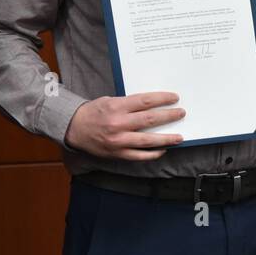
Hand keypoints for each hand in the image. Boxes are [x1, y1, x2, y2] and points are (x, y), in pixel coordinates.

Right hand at [64, 91, 185, 160]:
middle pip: (150, 120)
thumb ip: (129, 104)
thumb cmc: (93, 112)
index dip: (162, 99)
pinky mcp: (118, 154)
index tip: (174, 98)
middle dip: (169, 116)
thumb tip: (152, 105)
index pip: (145, 101)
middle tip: (181, 113)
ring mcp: (119, 141)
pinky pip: (140, 156)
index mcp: (117, 107)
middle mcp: (119, 124)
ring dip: (166, 139)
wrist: (74, 129)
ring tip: (179, 137)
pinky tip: (162, 150)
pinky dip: (153, 153)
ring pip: (148, 141)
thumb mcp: (109, 101)